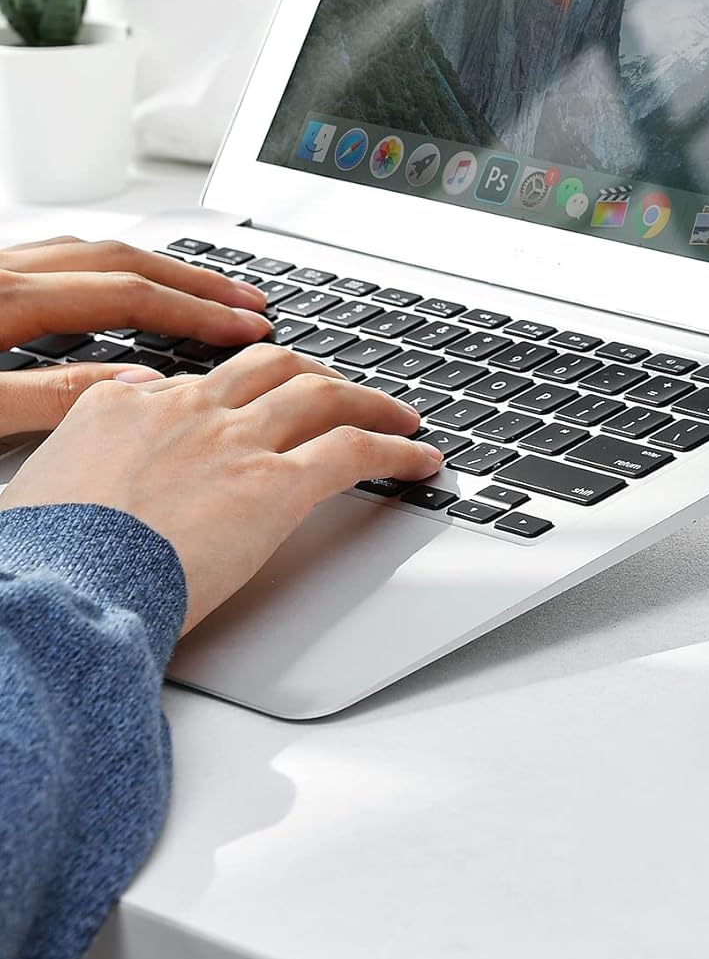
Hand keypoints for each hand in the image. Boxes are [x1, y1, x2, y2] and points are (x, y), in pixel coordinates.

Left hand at [0, 235, 272, 436]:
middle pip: (122, 260)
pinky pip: (55, 260)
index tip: (246, 328)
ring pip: (89, 253)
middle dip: (193, 280)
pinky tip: (111, 287)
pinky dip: (102, 270)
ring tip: (195, 289)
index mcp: (4, 299)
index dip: (196, 312)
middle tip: (246, 301)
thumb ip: (50, 394)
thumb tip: (140, 383)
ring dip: (150, 269)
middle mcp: (3, 271)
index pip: (128, 297)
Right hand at [0, 344, 442, 630]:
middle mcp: (185, 410)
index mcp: (121, 407)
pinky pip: (355, 450)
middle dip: (313, 374)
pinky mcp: (274, 483)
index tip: (256, 398)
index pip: (197, 380)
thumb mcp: (38, 491)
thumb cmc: (44, 561)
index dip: (238, 389)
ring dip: (369, 402)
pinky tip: (420, 461)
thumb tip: (92, 465)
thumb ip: (81, 460)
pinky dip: (397, 451)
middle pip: (269, 367)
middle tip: (338, 391)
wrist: (58, 591)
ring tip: (400, 417)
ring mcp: (234, 441)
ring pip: (321, 394)